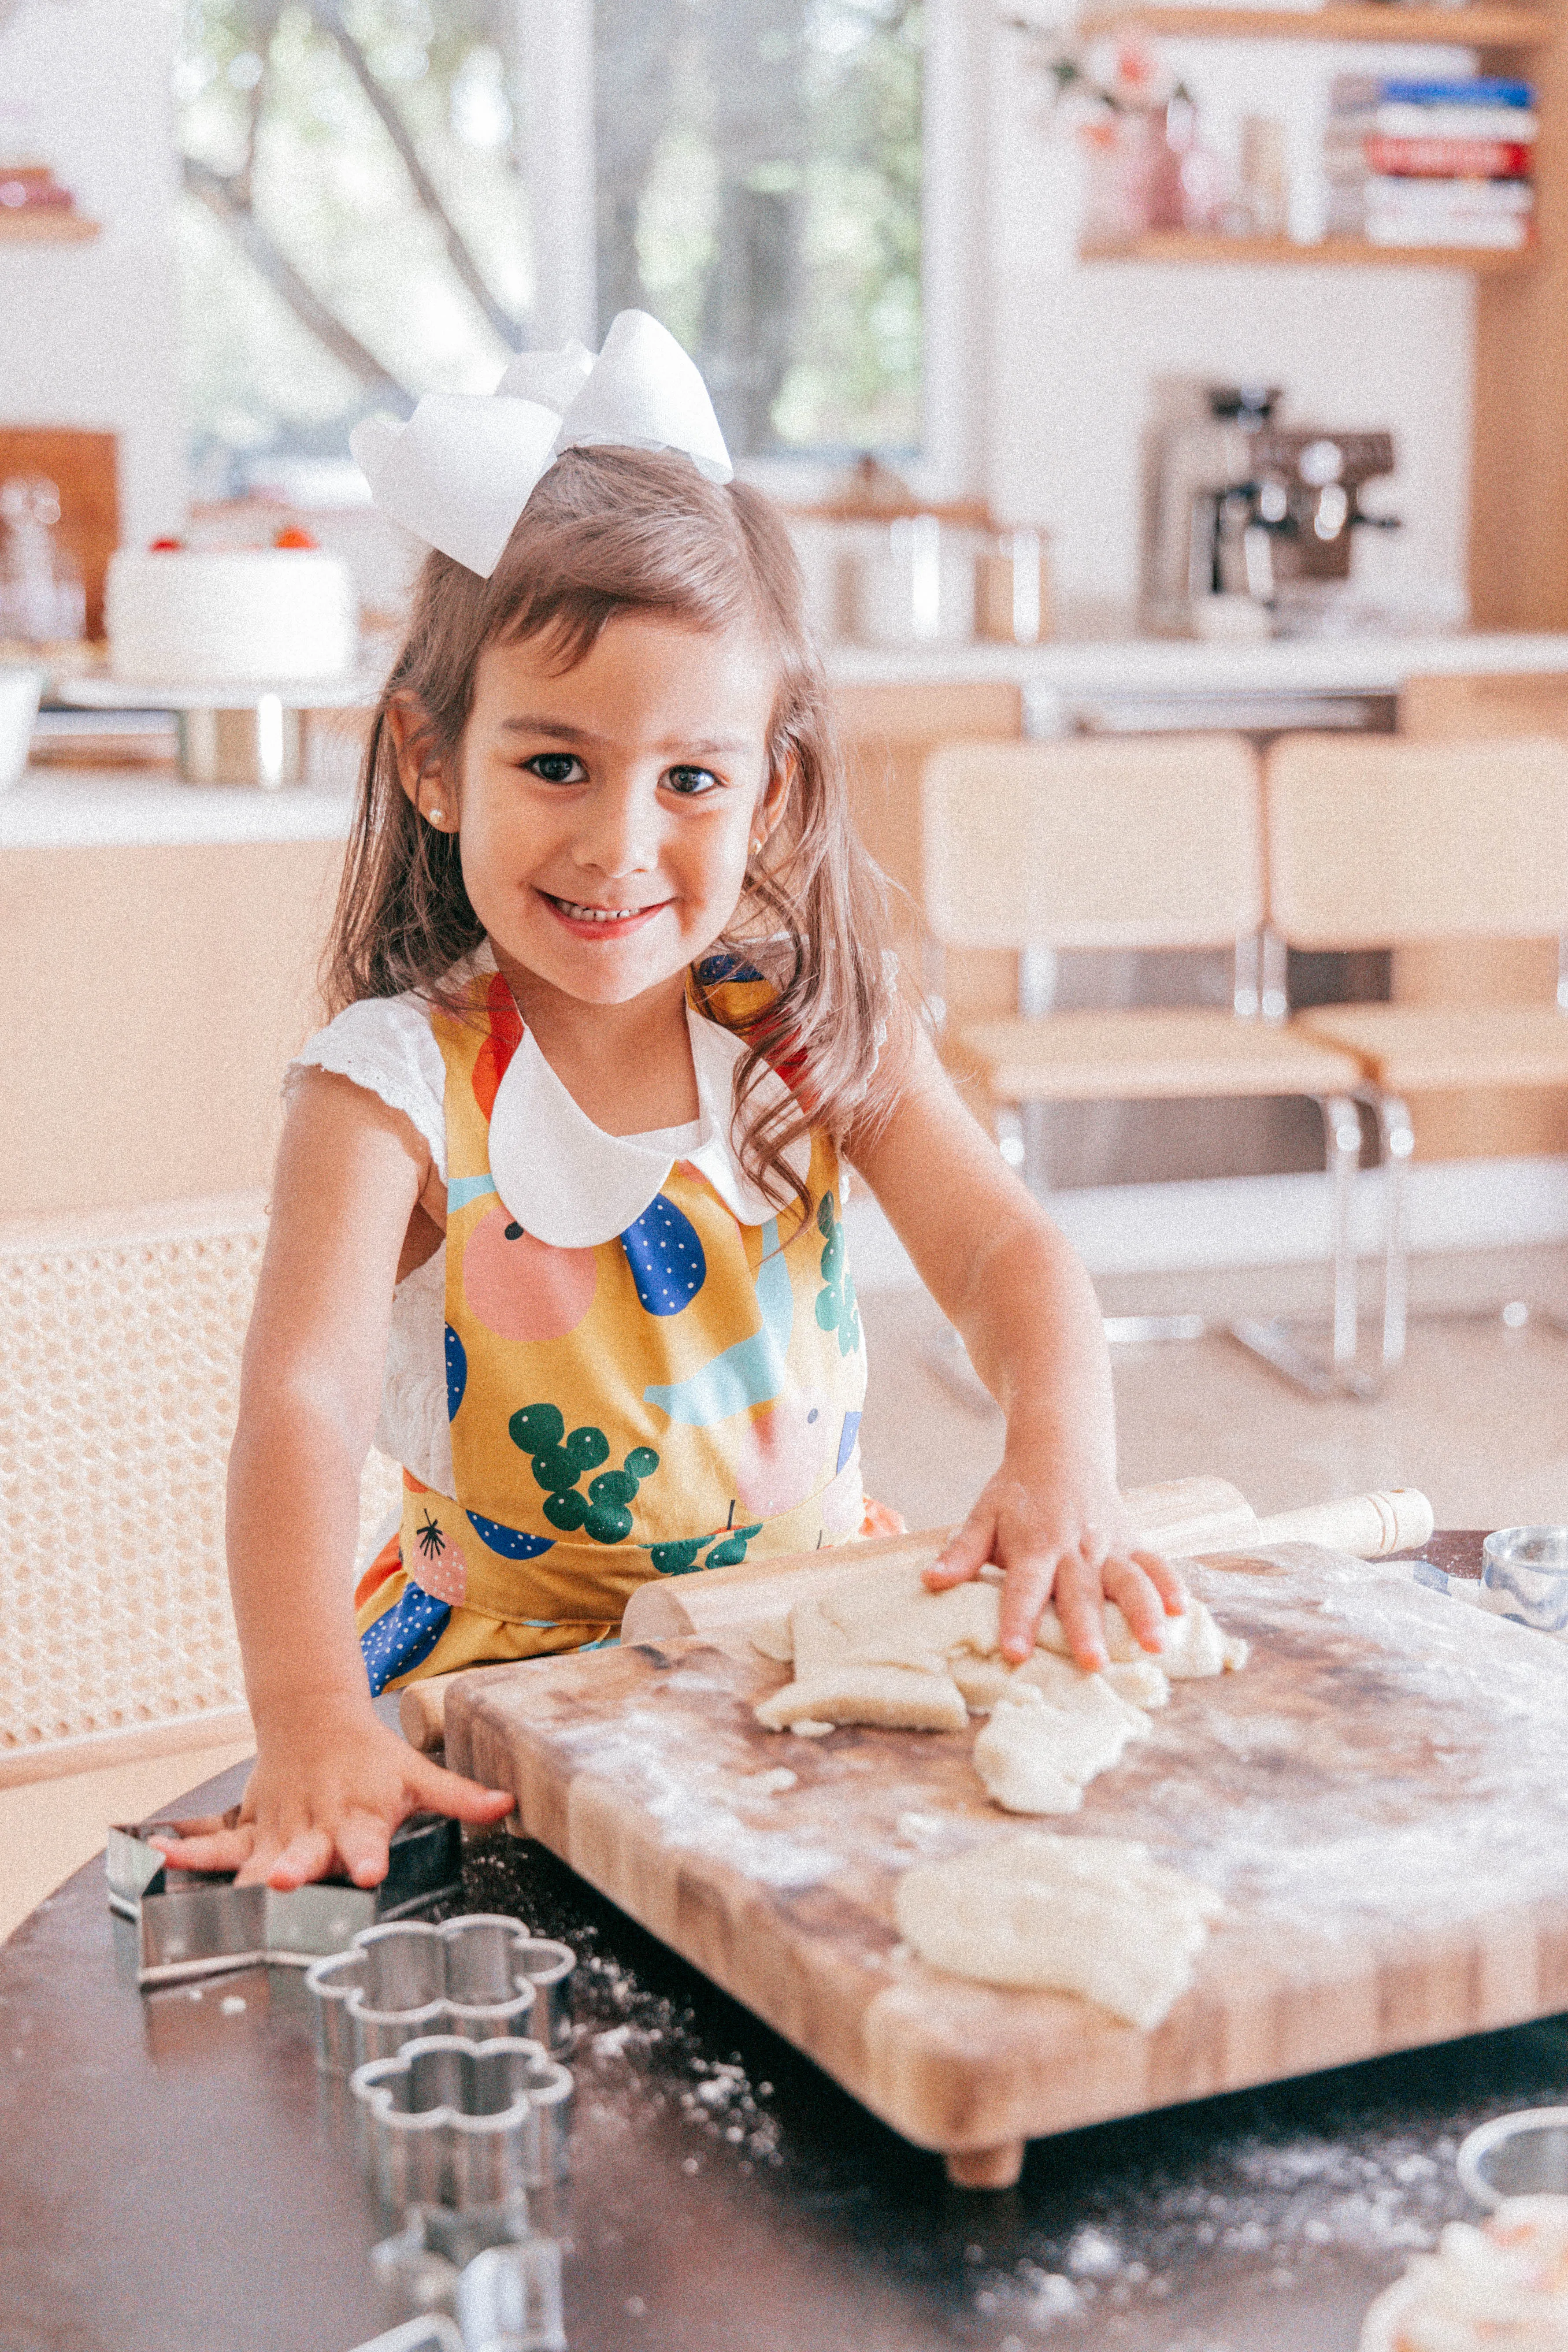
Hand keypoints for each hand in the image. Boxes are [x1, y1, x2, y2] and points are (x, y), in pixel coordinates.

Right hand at [147, 1701, 515, 1889]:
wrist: (314, 1717)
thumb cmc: (372, 1755)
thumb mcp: (419, 1774)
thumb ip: (461, 1796)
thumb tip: (509, 1805)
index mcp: (360, 1816)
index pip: (366, 1842)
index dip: (366, 1857)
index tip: (365, 1872)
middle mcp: (319, 1825)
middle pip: (307, 1852)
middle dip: (297, 1870)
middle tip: (288, 1881)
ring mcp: (283, 1828)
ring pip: (260, 1857)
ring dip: (247, 1873)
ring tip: (229, 1888)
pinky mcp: (254, 1828)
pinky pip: (221, 1845)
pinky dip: (192, 1854)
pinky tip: (163, 1859)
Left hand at [924, 1463, 1185, 1670]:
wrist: (1060, 1449)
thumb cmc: (1016, 1493)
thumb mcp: (984, 1514)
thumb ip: (963, 1551)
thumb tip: (929, 1581)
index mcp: (1033, 1544)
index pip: (1023, 1588)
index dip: (1018, 1620)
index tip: (1014, 1653)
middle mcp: (1073, 1548)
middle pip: (1080, 1592)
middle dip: (1087, 1629)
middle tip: (1092, 1664)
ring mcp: (1107, 1545)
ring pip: (1129, 1580)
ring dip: (1143, 1612)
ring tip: (1154, 1645)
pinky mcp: (1132, 1541)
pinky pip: (1155, 1563)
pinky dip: (1170, 1584)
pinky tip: (1184, 1611)